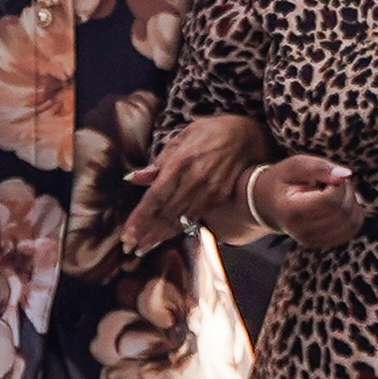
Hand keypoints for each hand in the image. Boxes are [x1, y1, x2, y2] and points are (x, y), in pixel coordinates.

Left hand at [122, 112, 270, 248]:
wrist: (250, 136)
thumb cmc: (214, 131)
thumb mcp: (185, 135)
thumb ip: (160, 160)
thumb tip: (134, 177)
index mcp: (182, 161)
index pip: (155, 195)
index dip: (140, 217)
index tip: (127, 233)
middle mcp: (195, 179)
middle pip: (165, 212)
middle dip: (146, 231)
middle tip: (129, 246)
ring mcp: (209, 190)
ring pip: (180, 218)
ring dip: (160, 235)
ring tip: (143, 247)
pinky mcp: (219, 197)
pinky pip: (195, 216)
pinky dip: (179, 228)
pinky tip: (166, 236)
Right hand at [242, 154, 362, 249]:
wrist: (268, 204)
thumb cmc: (284, 181)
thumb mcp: (296, 166)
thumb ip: (320, 167)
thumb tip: (346, 175)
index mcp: (292, 211)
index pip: (330, 201)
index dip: (337, 185)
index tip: (327, 177)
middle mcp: (301, 231)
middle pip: (343, 212)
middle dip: (347, 191)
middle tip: (332, 182)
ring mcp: (312, 241)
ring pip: (352, 223)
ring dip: (353, 202)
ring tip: (335, 192)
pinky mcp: (322, 243)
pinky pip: (351, 230)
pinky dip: (353, 213)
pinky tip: (340, 203)